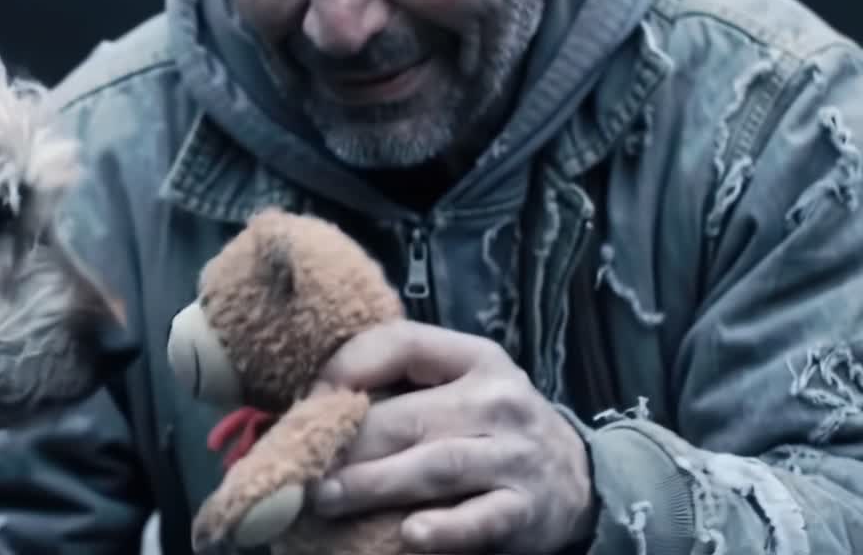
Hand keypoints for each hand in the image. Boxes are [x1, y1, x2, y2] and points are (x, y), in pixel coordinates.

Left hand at [308, 321, 595, 553]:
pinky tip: (410, 534)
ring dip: (373, 484)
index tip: (309, 400)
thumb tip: (312, 402)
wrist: (578, 478)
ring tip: (326, 498)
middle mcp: (497, 400)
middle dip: (347, 443)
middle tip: (301, 466)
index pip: (402, 344)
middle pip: (407, 417)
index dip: (347, 368)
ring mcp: (514, 455)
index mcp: (474, 358)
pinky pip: (480, 519)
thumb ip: (401, 385)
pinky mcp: (524, 509)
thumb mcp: (460, 387)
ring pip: (434, 466)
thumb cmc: (493, 426)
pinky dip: (445, 529)